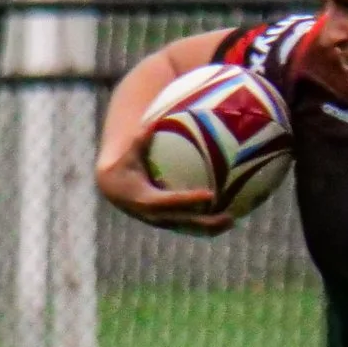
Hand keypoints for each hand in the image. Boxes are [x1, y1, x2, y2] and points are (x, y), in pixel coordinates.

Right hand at [97, 142, 234, 235]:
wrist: (114, 188)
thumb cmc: (125, 163)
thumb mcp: (130, 151)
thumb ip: (141, 138)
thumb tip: (153, 119)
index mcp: (144, 199)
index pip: (170, 202)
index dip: (189, 200)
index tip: (210, 195)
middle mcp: (154, 215)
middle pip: (184, 222)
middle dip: (206, 222)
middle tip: (230, 216)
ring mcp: (161, 222)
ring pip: (189, 228)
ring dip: (211, 228)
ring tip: (234, 220)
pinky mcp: (167, 222)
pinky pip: (189, 226)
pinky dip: (206, 224)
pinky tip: (227, 215)